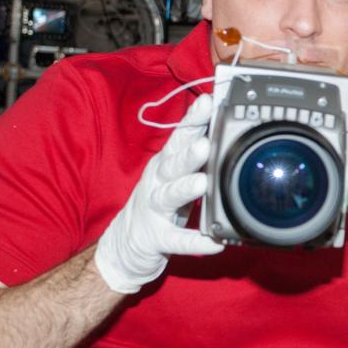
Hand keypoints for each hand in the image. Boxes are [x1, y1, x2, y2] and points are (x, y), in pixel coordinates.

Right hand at [94, 93, 223, 293]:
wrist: (124, 245)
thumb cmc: (159, 203)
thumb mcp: (174, 174)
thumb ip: (195, 154)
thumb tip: (222, 128)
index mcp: (165, 164)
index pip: (179, 137)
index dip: (192, 119)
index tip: (207, 102)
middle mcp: (157, 182)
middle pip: (172, 164)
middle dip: (187, 153)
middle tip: (204, 144)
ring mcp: (153, 210)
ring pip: (169, 196)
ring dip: (184, 189)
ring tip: (201, 183)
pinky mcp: (156, 238)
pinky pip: (177, 241)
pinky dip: (195, 242)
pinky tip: (213, 244)